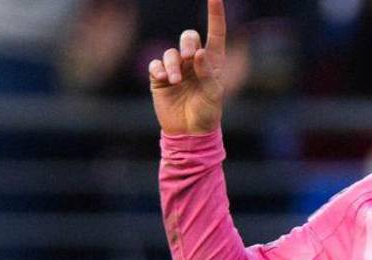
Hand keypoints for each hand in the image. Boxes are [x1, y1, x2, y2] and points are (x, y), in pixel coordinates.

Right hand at [147, 0, 226, 134]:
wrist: (189, 132)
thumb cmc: (207, 113)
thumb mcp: (213, 95)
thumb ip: (208, 74)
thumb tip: (199, 54)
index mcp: (212, 62)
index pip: (215, 33)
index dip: (215, 14)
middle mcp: (194, 62)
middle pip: (189, 37)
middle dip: (188, 43)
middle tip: (189, 57)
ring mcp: (177, 69)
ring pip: (171, 53)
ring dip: (173, 64)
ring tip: (176, 80)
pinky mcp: (160, 78)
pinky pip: (156, 64)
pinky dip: (159, 70)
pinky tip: (163, 79)